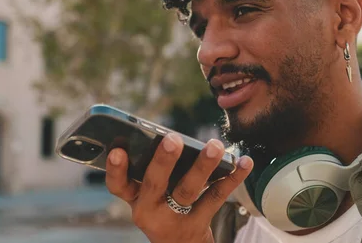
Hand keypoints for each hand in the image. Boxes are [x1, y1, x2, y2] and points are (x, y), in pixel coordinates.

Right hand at [105, 133, 253, 242]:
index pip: (118, 185)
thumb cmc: (163, 207)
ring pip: (188, 190)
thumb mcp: (148, 195)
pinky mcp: (198, 224)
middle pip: (155, 183)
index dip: (116, 169)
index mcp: (134, 198)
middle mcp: (150, 210)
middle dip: (164, 160)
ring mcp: (174, 219)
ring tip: (215, 146)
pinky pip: (216, 197)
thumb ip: (152, 170)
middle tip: (173, 139)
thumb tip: (172, 136)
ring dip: (203, 166)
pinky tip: (244, 161)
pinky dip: (233, 177)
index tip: (117, 150)